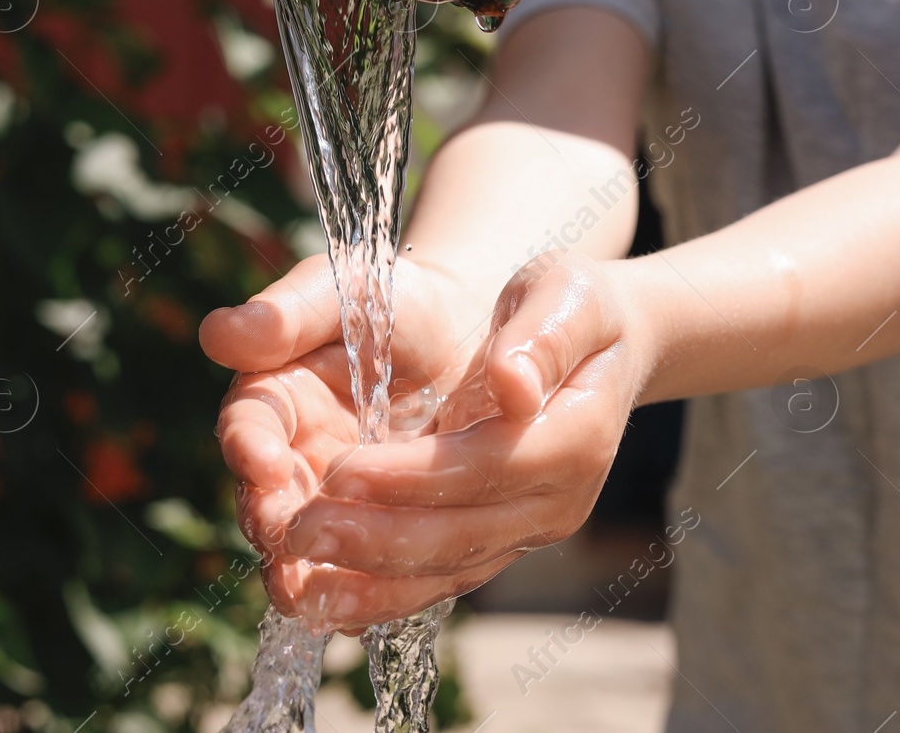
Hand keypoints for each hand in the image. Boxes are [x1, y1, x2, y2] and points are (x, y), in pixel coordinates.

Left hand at [203, 252, 648, 632]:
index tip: (341, 468)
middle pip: (462, 533)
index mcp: (576, 434)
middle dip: (375, 538)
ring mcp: (531, 528)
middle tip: (299, 531)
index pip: (486, 466)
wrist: (602, 346)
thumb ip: (541, 338)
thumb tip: (513, 383)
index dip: (412, 475)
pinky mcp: (503, 541)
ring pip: (448, 569)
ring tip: (297, 584)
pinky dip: (383, 595)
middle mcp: (559, 498)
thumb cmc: (573, 309)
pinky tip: (325, 605)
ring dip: (370, 582)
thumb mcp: (564, 295)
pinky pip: (442, 577)